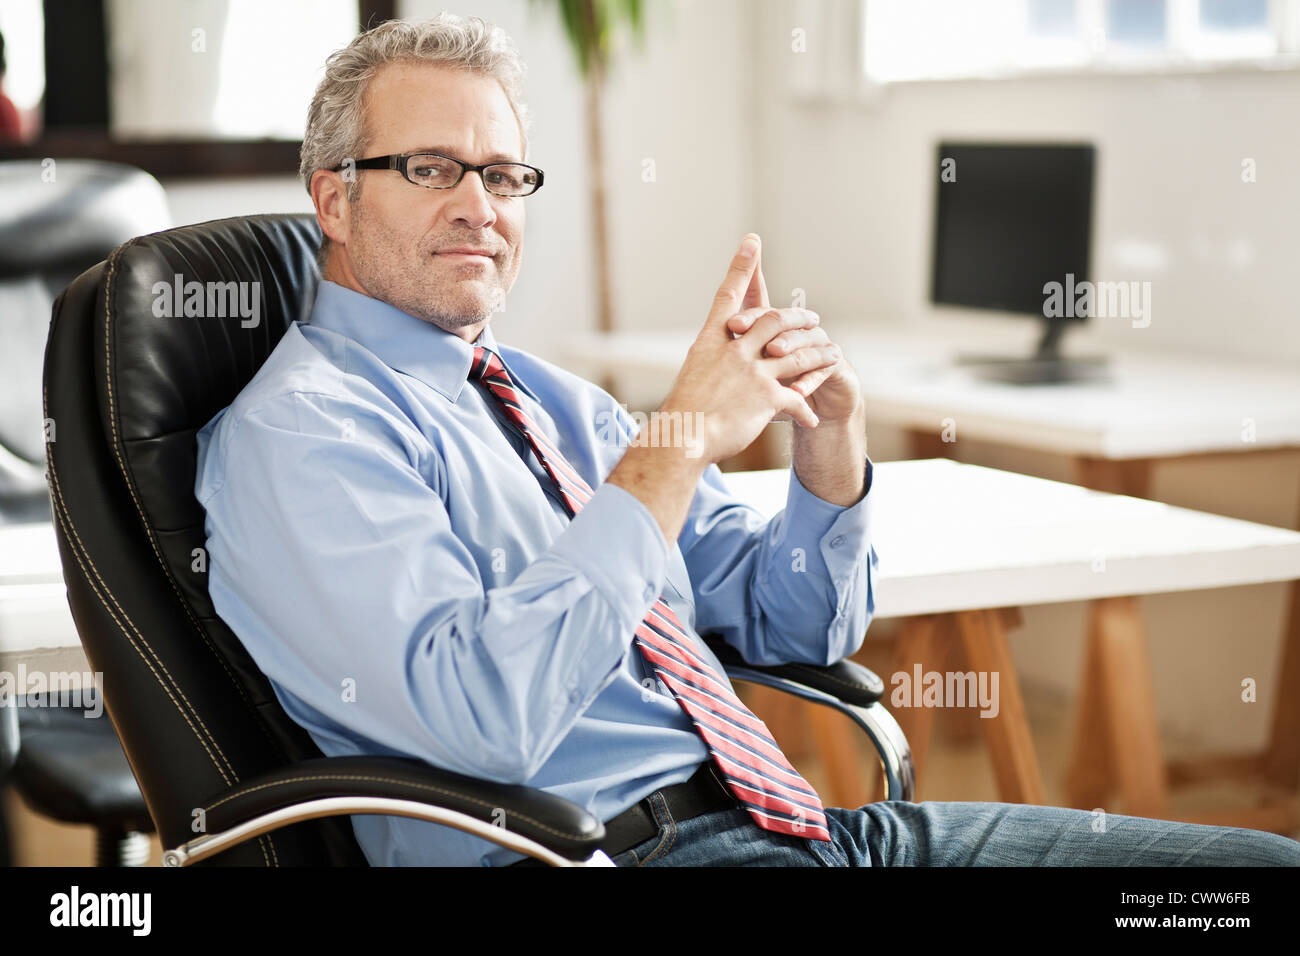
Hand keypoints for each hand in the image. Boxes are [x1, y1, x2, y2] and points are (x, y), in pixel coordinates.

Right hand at [658, 234, 840, 463]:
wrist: (683, 436)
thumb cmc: (682, 413)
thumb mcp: (692, 377)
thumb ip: (713, 365)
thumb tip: (720, 366)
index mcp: (711, 342)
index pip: (728, 296)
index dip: (741, 267)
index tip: (752, 242)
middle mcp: (734, 350)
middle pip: (773, 320)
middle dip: (797, 316)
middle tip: (812, 315)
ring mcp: (752, 371)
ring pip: (797, 355)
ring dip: (818, 354)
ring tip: (832, 355)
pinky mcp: (767, 395)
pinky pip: (797, 397)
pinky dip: (805, 408)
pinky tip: (812, 416)